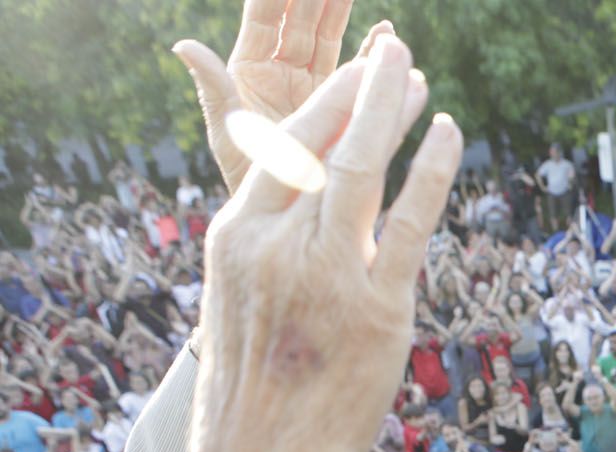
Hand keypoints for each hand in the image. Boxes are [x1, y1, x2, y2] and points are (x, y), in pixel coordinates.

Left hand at [173, 1, 380, 196]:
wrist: (288, 220)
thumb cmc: (251, 184)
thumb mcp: (230, 136)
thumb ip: (214, 88)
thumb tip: (182, 45)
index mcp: (250, 70)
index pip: (264, 16)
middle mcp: (282, 72)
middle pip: (300, 18)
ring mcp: (313, 87)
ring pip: (329, 37)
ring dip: (343, 11)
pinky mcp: (341, 104)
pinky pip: (358, 70)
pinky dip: (371, 50)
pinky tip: (386, 31)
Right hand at [191, 37, 461, 451]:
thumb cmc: (257, 393)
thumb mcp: (244, 305)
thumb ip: (278, 253)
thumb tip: (319, 217)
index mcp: (235, 238)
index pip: (282, 147)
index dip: (328, 105)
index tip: (357, 78)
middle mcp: (277, 245)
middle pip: (327, 145)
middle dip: (367, 91)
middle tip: (396, 52)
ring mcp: (327, 274)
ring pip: (364, 168)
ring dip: (397, 114)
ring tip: (421, 80)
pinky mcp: (377, 308)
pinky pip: (411, 221)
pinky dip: (433, 171)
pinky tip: (449, 133)